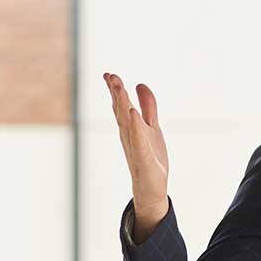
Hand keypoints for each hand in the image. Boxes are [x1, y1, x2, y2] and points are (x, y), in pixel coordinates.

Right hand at [105, 73, 169, 233]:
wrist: (151, 186)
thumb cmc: (150, 157)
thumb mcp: (152, 127)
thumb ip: (148, 107)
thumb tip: (140, 84)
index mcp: (130, 126)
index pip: (120, 105)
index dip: (115, 90)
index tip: (109, 74)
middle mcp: (128, 135)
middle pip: (121, 111)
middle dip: (116, 93)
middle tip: (110, 76)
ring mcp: (134, 146)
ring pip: (127, 122)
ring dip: (123, 105)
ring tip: (120, 87)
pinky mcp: (143, 158)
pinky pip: (138, 140)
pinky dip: (136, 127)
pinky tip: (134, 114)